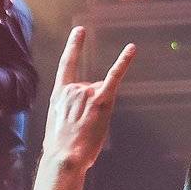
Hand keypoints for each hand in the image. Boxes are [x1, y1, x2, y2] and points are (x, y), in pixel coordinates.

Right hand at [41, 26, 135, 173]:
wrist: (63, 158)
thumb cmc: (61, 147)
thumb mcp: (59, 123)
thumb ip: (71, 108)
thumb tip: (88, 103)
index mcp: (58, 95)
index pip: (67, 64)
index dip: (74, 46)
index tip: (80, 31)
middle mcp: (72, 89)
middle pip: (92, 88)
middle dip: (92, 105)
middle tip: (84, 126)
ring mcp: (87, 94)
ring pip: (102, 92)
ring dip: (100, 109)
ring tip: (89, 127)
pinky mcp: (101, 100)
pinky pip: (114, 76)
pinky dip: (123, 61)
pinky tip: (131, 48)